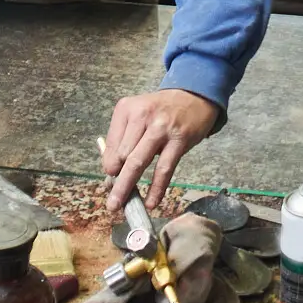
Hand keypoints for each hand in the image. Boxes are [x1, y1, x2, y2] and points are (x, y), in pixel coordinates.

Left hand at [102, 88, 219, 213]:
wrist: (194, 97)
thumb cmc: (161, 111)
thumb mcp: (138, 115)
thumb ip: (123, 139)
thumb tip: (111, 172)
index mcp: (127, 109)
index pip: (111, 144)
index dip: (108, 165)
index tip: (110, 179)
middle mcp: (142, 115)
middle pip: (122, 154)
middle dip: (116, 180)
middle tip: (112, 200)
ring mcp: (161, 128)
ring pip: (139, 162)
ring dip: (126, 187)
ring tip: (119, 205)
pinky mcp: (179, 140)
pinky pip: (164, 169)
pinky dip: (156, 188)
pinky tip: (151, 202)